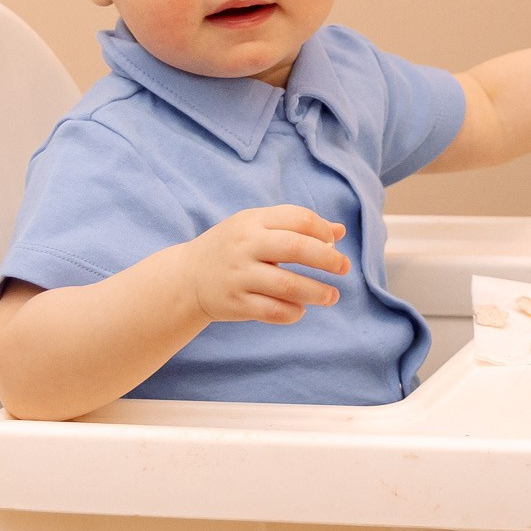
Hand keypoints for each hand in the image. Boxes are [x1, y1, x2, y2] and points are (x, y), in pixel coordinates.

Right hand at [176, 205, 349, 324]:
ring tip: (332, 296)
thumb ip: (297, 227)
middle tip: (344, 268)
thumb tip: (340, 231)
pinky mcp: (235, 303)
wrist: (186, 277)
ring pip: (287, 285)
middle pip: (295, 248)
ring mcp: (239, 275)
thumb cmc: (233, 248)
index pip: (298, 218)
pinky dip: (293, 312)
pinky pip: (272, 311)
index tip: (332, 244)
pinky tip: (301, 309)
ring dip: (317, 292)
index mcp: (253, 221)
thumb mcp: (258, 227)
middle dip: (327, 259)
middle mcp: (246, 246)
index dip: (322, 230)